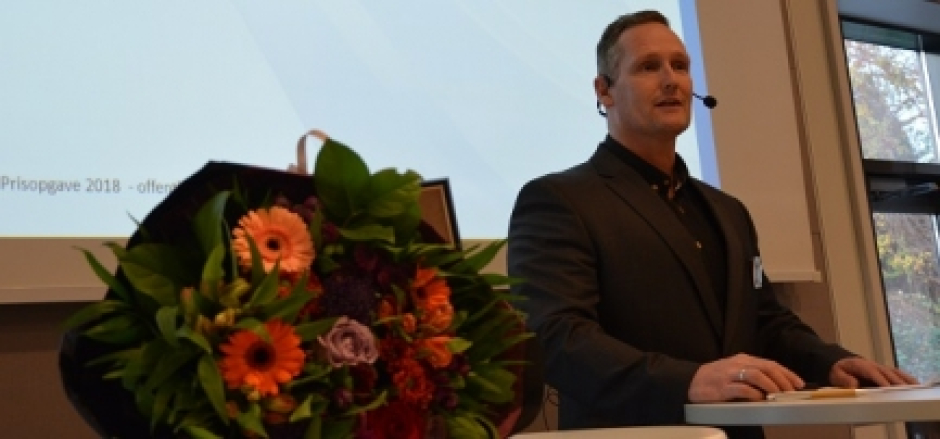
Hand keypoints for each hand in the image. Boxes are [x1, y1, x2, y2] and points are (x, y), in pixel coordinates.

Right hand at [688, 353, 804, 402]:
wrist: (691, 381)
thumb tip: (777, 385)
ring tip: (778, 395)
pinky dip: (754, 394)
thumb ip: (753, 374)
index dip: (787, 373)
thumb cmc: (717, 378)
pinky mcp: (723, 387)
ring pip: (756, 375)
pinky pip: (742, 389)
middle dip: (783, 380)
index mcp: (744, 359)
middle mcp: (739, 364)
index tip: (799, 383)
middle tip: (791, 392)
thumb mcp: (736, 371)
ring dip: (771, 386)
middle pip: (767, 368)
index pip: (771, 364)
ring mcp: (730, 375)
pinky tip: (760, 399)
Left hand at [829, 357, 917, 387]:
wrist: (840, 362)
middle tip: (905, 393)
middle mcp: (873, 365)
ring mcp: (880, 368)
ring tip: (915, 388)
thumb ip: (844, 380)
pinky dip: (906, 378)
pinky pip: (897, 373)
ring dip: (905, 379)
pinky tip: (915, 384)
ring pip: (895, 372)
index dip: (881, 380)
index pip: (872, 372)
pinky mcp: (884, 372)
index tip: (888, 388)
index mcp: (860, 365)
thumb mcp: (836, 375)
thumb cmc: (838, 370)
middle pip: (887, 373)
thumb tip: (854, 385)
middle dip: (896, 382)